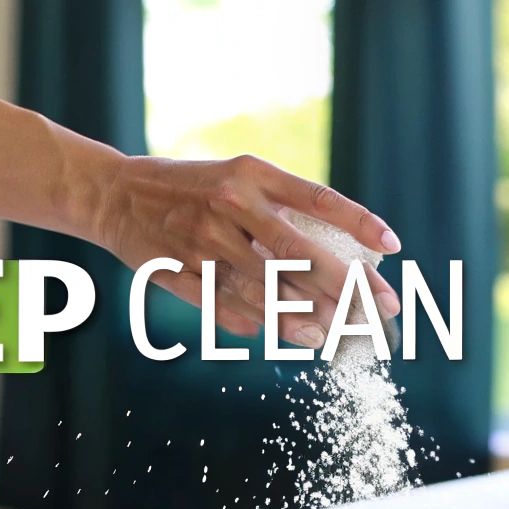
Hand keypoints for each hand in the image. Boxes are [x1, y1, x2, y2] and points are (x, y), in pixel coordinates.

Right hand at [90, 153, 402, 346]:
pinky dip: (259, 322)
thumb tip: (335, 250)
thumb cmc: (189, 189)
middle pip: (301, 251)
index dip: (358, 221)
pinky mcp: (178, 271)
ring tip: (336, 335)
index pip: (316, 198)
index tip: (392, 245)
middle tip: (382, 307)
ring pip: (266, 289)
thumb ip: (279, 206)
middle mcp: (229, 203)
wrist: (115, 196)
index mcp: (249, 174)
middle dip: (348, 284)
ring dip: (307, 316)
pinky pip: (226, 306)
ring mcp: (202, 241)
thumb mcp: (235, 178)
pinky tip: (288, 334)